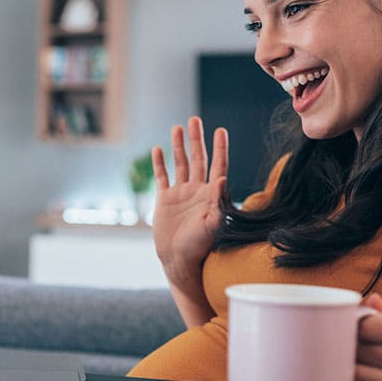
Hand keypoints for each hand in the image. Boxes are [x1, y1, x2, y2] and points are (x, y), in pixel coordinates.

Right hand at [152, 116, 227, 309]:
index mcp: (211, 194)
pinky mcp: (165, 199)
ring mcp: (180, 193)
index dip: (220, 148)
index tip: (220, 130)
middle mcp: (197, 190)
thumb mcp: (213, 225)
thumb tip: (223, 178)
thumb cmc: (199, 246)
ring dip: (179, 145)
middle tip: (195, 120)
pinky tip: (158, 149)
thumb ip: (218, 202)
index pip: (218, 165)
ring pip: (180, 163)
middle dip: (197, 139)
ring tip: (177, 127)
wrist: (179, 260)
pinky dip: (159, 163)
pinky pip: (162, 177)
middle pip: (198, 159)